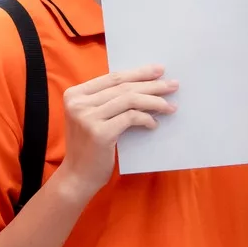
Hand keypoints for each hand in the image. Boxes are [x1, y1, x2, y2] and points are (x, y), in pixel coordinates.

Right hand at [58, 65, 177, 200]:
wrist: (77, 176)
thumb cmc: (89, 146)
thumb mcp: (92, 117)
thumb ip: (107, 101)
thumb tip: (143, 85)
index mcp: (74, 94)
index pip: (113, 78)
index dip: (138, 73)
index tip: (159, 70)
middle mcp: (78, 103)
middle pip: (123, 87)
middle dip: (151, 84)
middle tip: (173, 85)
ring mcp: (87, 117)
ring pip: (129, 100)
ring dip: (154, 101)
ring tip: (170, 105)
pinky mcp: (99, 133)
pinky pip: (131, 118)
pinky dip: (146, 118)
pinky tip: (154, 124)